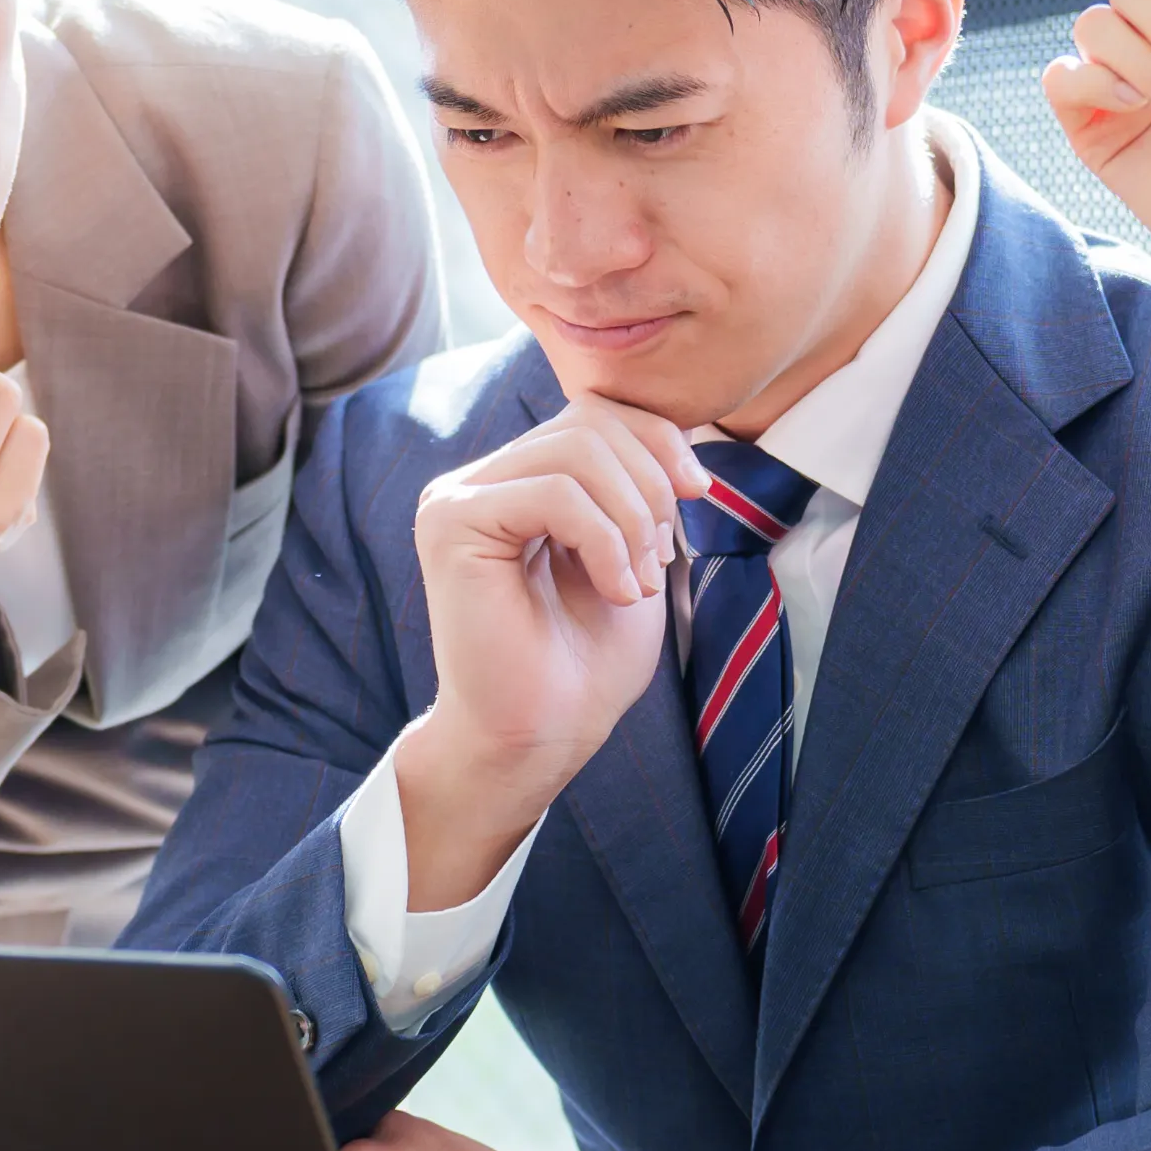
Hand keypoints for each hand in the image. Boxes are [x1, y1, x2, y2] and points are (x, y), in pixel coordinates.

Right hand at [398, 397, 709, 904]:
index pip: (594, 413)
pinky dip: (604, 540)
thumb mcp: (632, 554)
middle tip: (657, 563)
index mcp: (519, 482)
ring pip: (575, 450)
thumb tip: (677, 437)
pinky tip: (615, 590)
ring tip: (636, 584)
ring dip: (631, 519)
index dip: (657, 440)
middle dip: (649, 487)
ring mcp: (459, 498)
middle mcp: (480, 480)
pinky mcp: (453, 524)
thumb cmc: (583, 662)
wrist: (541, 737)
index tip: (698, 494)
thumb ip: (639, 489)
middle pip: (589, 423)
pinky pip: (554, 493)